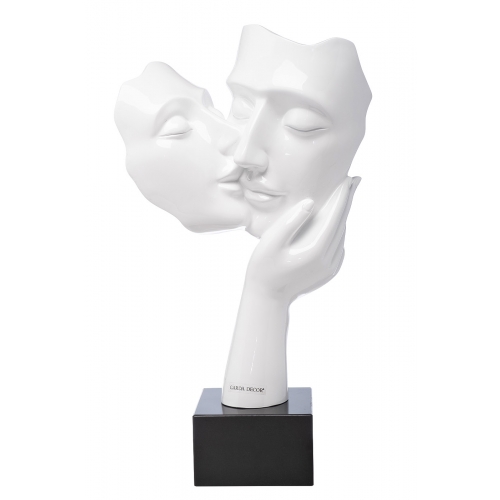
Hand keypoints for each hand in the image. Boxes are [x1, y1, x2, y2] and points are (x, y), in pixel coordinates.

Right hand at [245, 176, 360, 303]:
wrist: (268, 298)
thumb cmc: (264, 268)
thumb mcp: (271, 242)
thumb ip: (291, 221)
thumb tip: (310, 202)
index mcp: (316, 249)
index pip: (334, 216)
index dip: (342, 196)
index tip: (349, 179)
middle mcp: (328, 259)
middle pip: (342, 223)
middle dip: (348, 200)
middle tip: (355, 180)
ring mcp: (331, 267)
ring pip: (341, 234)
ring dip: (343, 214)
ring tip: (345, 196)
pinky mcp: (329, 271)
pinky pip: (339, 245)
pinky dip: (338, 229)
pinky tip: (335, 220)